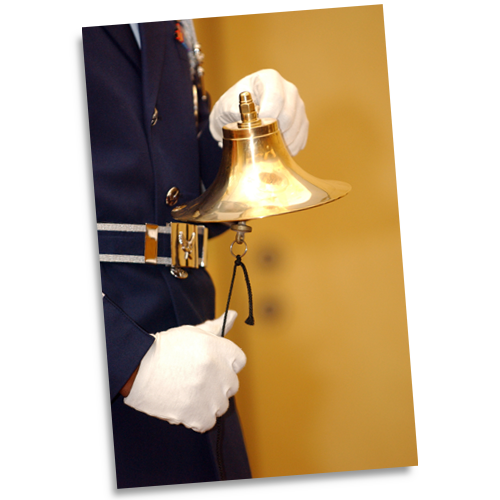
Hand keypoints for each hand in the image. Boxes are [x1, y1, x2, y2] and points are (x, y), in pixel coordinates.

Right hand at [123, 311, 245, 432]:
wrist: (138, 369)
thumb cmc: (166, 349)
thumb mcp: (193, 332)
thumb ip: (217, 327)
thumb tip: (233, 315)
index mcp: (220, 350)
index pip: (239, 361)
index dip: (225, 363)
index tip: (211, 365)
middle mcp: (219, 372)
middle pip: (232, 384)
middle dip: (217, 383)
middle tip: (195, 378)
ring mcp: (210, 395)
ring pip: (221, 404)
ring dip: (208, 402)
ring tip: (187, 392)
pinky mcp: (199, 415)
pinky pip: (208, 421)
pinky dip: (197, 418)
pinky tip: (184, 405)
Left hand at [209, 69, 308, 155]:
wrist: (240, 116)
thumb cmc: (233, 107)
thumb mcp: (225, 106)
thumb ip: (231, 109)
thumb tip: (240, 115)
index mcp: (269, 79)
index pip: (276, 96)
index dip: (269, 114)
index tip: (258, 126)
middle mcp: (288, 89)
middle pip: (289, 114)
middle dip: (274, 131)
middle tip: (259, 139)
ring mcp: (298, 106)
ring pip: (297, 128)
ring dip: (282, 142)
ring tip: (266, 145)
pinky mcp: (302, 122)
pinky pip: (301, 138)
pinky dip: (289, 148)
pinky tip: (275, 148)